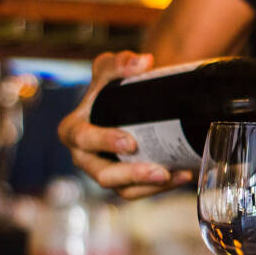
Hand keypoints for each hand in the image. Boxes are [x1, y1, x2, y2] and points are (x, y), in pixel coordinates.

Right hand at [58, 51, 192, 198]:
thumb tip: (142, 62)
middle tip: (159, 170)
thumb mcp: (111, 69)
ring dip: (150, 187)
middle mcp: (86, 156)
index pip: (83, 139)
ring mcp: (106, 172)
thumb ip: (120, 62)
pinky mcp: (125, 183)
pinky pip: (140, 192)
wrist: (132, 103)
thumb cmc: (113, 86)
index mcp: (74, 130)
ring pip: (124, 190)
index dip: (104, 142)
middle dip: (132, 174)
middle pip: (104, 174)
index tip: (131, 142)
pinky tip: (182, 176)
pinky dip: (162, 188)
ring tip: (174, 176)